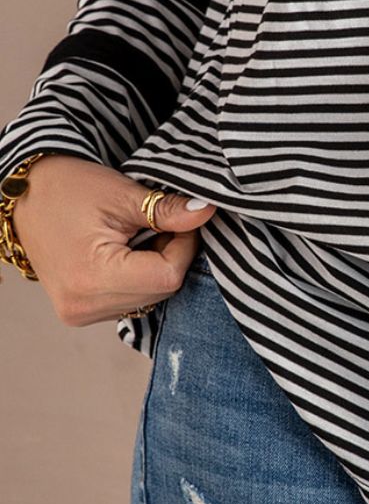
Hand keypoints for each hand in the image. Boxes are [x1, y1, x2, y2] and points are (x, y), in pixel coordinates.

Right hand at [10, 154, 217, 325]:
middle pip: (160, 291)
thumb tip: (206, 213)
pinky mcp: (80, 313)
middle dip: (171, 256)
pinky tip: (126, 252)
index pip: (168, 277)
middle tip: (161, 223)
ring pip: (149, 298)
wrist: (26, 197)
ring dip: (155, 268)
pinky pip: (130, 300)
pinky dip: (138, 277)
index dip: (185, 246)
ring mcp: (80, 314)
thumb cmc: (69, 189)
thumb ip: (167, 210)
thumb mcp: (123, 195)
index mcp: (93, 277)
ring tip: (138, 235)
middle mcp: (84, 306)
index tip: (180, 220)